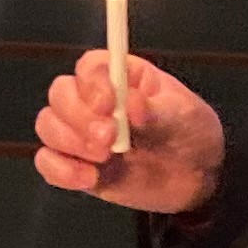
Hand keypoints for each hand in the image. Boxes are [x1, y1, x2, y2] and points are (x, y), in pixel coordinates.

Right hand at [32, 51, 225, 216]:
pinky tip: (89, 178)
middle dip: (78, 117)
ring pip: (48, 126)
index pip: (89, 68)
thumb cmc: (191, 133)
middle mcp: (94, 101)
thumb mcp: (184, 117)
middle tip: (108, 138)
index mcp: (120, 77)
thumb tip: (132, 102)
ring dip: (68, 142)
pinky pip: (48, 163)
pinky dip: (60, 170)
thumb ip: (156, 111)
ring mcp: (81, 133)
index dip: (91, 84)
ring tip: (104, 158)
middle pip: (60, 94)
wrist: (199, 179)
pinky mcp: (77, 165)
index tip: (108, 104)